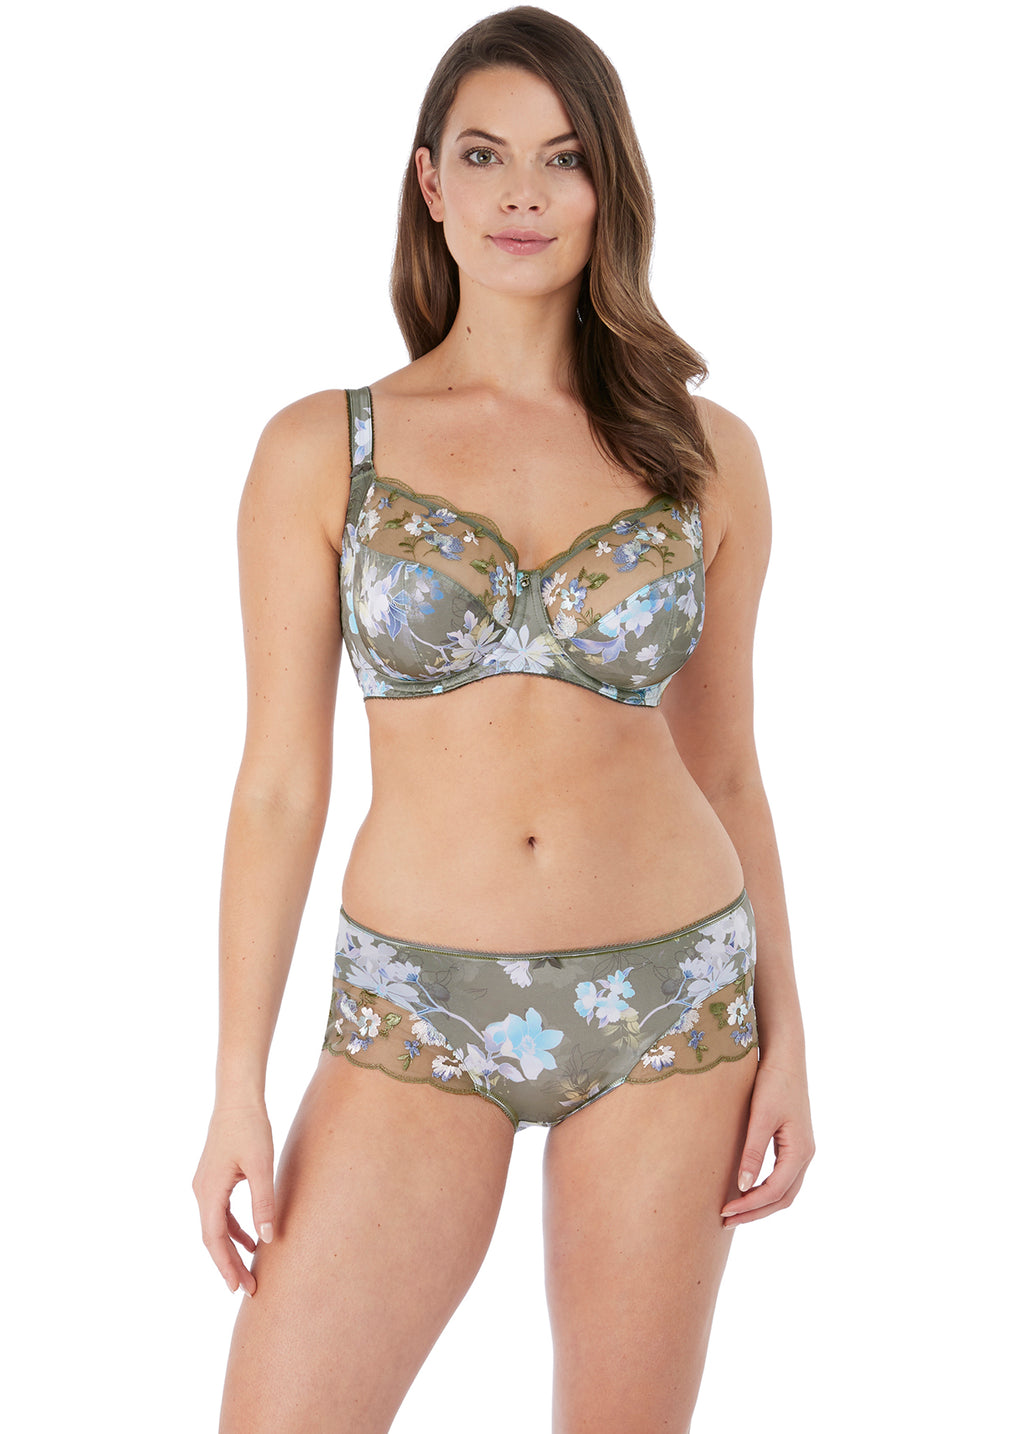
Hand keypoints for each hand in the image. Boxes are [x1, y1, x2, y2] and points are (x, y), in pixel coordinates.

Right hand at [193, 1103, 275, 1294]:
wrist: (237, 1097)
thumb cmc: (250, 1127)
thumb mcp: (262, 1165)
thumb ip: (263, 1202)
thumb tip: (266, 1238)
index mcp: (209, 1191)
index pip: (214, 1239)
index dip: (225, 1266)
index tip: (236, 1288)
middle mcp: (201, 1191)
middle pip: (212, 1238)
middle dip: (228, 1264)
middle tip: (247, 1289)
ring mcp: (205, 1184)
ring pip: (216, 1227)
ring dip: (231, 1248)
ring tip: (248, 1271)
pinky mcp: (214, 1178)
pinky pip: (221, 1213)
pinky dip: (234, 1229)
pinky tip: (251, 1238)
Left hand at [721, 1061, 813, 1226]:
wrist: (785, 1057)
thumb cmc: (773, 1083)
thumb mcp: (761, 1117)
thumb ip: (753, 1152)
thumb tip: (743, 1186)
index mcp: (800, 1151)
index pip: (774, 1191)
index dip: (750, 1205)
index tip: (725, 1211)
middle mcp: (805, 1155)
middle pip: (782, 1198)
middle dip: (755, 1212)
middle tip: (726, 1220)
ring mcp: (801, 1150)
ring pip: (784, 1191)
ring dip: (760, 1204)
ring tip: (734, 1212)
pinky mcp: (792, 1143)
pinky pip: (781, 1177)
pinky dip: (765, 1190)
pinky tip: (745, 1189)